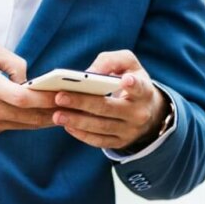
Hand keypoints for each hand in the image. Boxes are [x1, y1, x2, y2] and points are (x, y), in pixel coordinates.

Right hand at [0, 44, 57, 136]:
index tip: (63, 93)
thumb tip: (29, 80)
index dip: (46, 98)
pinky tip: (38, 114)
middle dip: (52, 111)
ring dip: (44, 119)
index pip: (24, 98)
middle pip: (29, 116)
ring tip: (61, 110)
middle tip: (72, 105)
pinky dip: (27, 121)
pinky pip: (12, 127)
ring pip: (24, 125)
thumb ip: (13, 61)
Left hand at [52, 50, 168, 150]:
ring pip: (101, 127)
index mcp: (143, 91)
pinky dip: (83, 135)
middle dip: (82, 103)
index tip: (125, 80)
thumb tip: (88, 73)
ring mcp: (130, 130)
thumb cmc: (130, 78)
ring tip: (57, 115)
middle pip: (108, 108)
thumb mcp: (127, 64)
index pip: (139, 88)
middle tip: (59, 97)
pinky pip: (100, 141)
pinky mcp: (121, 142)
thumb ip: (110, 61)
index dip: (132, 84)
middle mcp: (139, 113)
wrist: (147, 109)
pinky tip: (67, 126)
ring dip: (77, 121)